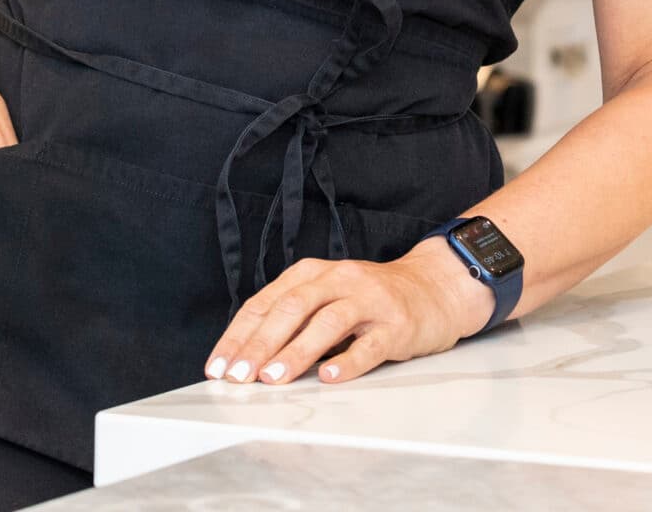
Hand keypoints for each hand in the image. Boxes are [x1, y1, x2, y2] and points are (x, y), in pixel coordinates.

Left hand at [202, 235, 495, 386]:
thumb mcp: (326, 298)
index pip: (265, 303)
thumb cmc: (369, 300)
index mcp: (311, 273)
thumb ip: (292, 320)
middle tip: (238, 376)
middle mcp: (337, 280)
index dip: (238, 335)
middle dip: (259, 344)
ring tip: (273, 378)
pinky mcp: (396, 324)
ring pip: (326, 323)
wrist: (433, 288)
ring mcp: (368, 300)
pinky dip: (348, 361)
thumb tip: (246, 359)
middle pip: (291, 308)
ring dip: (296, 352)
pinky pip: (369, 344)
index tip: (218, 366)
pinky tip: (329, 378)